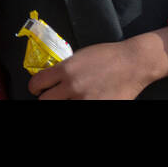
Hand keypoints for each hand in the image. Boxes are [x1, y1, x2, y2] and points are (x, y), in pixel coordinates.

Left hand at [28, 39, 152, 99]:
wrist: (132, 63)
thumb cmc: (108, 56)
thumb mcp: (79, 56)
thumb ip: (64, 69)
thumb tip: (52, 79)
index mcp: (66, 69)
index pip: (37, 83)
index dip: (35, 88)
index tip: (37, 89)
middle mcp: (73, 86)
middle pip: (45, 101)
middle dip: (46, 98)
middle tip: (51, 96)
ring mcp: (86, 99)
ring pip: (61, 107)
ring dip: (63, 103)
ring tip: (69, 98)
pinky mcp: (99, 106)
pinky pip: (80, 110)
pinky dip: (79, 106)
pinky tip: (83, 100)